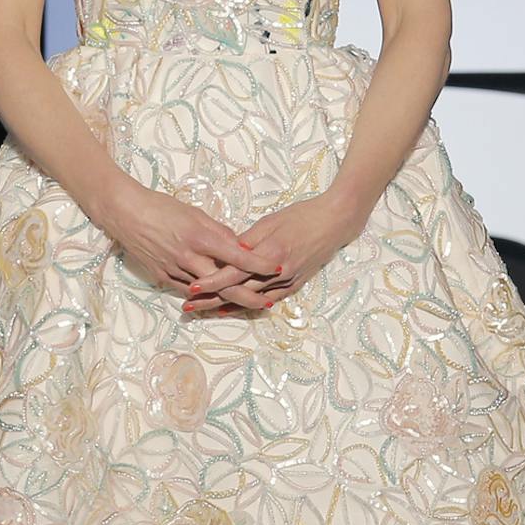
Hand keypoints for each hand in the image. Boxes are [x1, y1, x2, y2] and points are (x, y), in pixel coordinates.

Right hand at [104, 185, 278, 300]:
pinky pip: (187, 292)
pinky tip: (216, 301)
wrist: (126, 214)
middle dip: (248, 297)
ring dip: (228, 300)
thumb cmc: (162, 207)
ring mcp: (174, 270)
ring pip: (206, 293)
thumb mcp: (195, 213)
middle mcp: (189, 257)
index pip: (237, 256)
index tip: (277, 267)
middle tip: (267, 303)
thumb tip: (239, 246)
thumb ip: (219, 232)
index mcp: (200, 237)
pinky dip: (203, 297)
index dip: (260, 264)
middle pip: (224, 284)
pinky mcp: (162, 277)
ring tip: (247, 305)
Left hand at [184, 192, 364, 314]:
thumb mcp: (270, 221)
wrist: (336, 221)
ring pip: (252, 298)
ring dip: (226, 305)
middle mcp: (278, 271)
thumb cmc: (302, 215)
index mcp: (270, 252)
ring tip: (203, 309)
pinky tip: (232, 309)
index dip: (212, 282)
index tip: (192, 288)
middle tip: (188, 306)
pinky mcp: (296, 284)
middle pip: (239, 290)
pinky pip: (268, 299)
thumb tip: (224, 251)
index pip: (234, 272)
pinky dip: (249, 305)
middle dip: (212, 299)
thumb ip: (247, 240)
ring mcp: (288, 280)